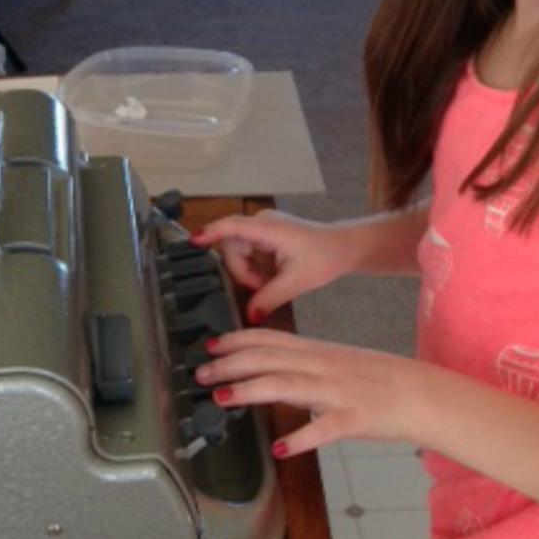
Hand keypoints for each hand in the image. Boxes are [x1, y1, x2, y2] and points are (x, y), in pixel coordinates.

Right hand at [190, 210, 352, 323]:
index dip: (210, 233)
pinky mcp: (267, 236)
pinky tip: (268, 279)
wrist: (345, 247)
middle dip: (241, 271)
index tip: (193, 241)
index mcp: (269, 228)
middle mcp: (263, 223)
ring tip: (267, 285)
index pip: (231, 227)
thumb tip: (250, 315)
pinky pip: (248, 252)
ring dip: (247, 271)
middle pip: (232, 246)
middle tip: (259, 289)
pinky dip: (254, 269)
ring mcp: (264, 228)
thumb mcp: (297, 282)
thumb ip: (270, 298)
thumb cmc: (326, 256)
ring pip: (239, 251)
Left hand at [195, 328, 415, 457]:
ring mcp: (336, 392)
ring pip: (287, 385)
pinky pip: (323, 429)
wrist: (419, 393)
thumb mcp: (335, 361)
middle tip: (200, 373)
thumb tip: (270, 366)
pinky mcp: (352, 419)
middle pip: (269, 359)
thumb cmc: (376, 378)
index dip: (236, 341)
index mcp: (316, 351)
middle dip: (230, 365)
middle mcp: (321, 366)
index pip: (269, 340)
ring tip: (222, 399)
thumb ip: (303, 363)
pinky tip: (280, 448)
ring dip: (250, 391)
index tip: (210, 345)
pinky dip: (300, 438)